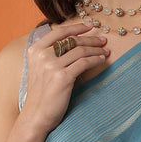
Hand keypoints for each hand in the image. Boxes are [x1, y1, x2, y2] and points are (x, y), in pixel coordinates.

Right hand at [21, 20, 108, 134]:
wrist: (36, 115)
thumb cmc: (42, 94)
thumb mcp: (40, 69)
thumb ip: (51, 55)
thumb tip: (74, 42)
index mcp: (35, 50)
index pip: (59, 32)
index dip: (76, 27)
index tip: (90, 26)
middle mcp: (42, 55)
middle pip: (72, 40)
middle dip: (90, 39)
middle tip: (103, 40)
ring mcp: (52, 66)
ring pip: (80, 51)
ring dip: (96, 50)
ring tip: (105, 51)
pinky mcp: (63, 77)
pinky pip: (84, 63)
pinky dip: (95, 60)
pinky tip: (101, 60)